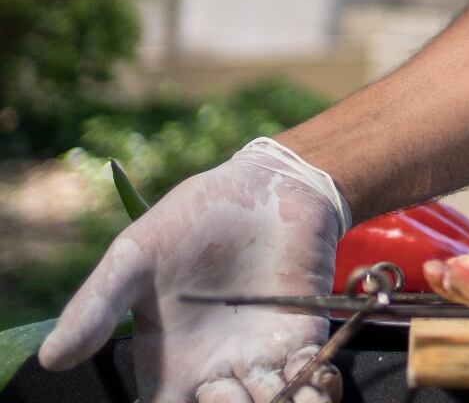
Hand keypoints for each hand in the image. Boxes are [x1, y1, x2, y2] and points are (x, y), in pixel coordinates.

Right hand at [39, 137, 348, 402]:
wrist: (263, 186)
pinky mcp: (303, 337)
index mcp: (169, 369)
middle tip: (225, 394)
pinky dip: (315, 391)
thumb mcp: (134, 259)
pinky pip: (311, 379)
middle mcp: (217, 375)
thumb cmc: (190, 221)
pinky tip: (316, 385)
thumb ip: (97, 307)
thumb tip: (52, 359)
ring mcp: (263, 359)